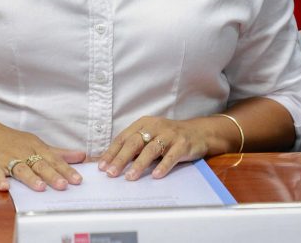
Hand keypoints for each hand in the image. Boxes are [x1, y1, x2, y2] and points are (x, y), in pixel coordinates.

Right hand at [0, 118, 85, 192]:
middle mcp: (24, 152)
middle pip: (40, 164)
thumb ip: (59, 152)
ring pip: (21, 168)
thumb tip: (82, 155)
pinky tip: (5, 187)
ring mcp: (7, 158)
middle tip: (64, 186)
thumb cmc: (12, 141)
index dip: (66, 170)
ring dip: (30, 178)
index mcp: (36, 148)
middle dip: (52, 175)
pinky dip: (0, 179)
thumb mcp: (36, 143)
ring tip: (40, 188)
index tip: (78, 180)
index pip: (54, 160)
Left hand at [97, 116, 215, 180]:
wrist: (198, 132)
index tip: (102, 166)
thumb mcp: (150, 136)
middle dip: (121, 159)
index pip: (123, 138)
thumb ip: (135, 146)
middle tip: (111, 173)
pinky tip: (156, 175)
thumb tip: (112, 162)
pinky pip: (171, 156)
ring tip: (130, 177)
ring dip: (139, 164)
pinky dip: (163, 166)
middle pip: (134, 143)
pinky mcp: (183, 144)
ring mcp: (170, 135)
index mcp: (143, 124)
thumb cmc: (169, 137)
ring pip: (151, 149)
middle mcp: (155, 127)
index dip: (112, 152)